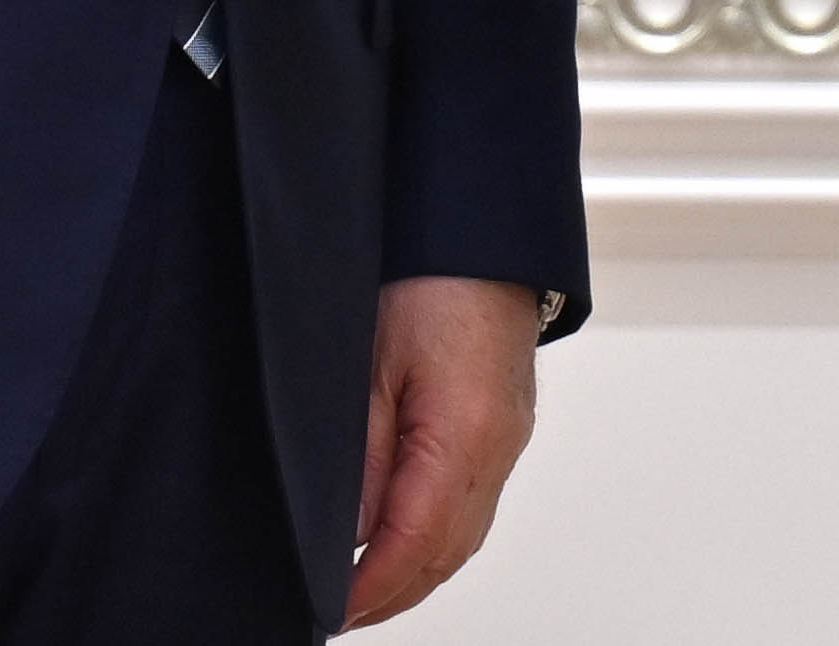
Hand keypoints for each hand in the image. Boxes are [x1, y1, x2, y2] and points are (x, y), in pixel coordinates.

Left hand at [343, 273, 536, 621]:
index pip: (418, 540)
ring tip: (359, 593)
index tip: (331, 613)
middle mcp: (499, 447)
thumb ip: (360, 458)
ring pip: (463, 537)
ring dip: (414, 571)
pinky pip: (471, 506)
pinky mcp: (504, 429)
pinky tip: (399, 543)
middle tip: (336, 616)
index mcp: (467, 431)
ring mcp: (508, 440)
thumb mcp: (367, 364)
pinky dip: (433, 539)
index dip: (372, 587)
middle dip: (392, 594)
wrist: (480, 231)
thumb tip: (349, 535)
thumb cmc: (427, 276)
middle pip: (448, 552)